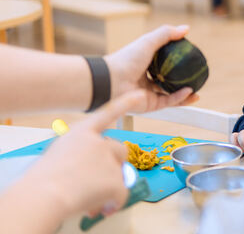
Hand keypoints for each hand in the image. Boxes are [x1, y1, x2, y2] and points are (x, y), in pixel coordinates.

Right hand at [20, 90, 146, 220]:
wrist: (43, 195)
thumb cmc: (42, 180)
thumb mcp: (59, 155)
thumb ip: (79, 154)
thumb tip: (90, 172)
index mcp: (81, 133)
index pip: (108, 113)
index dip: (126, 103)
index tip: (141, 94)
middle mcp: (99, 141)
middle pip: (119, 150)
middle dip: (113, 165)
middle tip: (96, 180)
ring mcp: (109, 159)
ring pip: (120, 174)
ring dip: (110, 185)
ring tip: (88, 197)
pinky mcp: (116, 179)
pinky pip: (122, 194)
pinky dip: (114, 203)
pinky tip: (101, 208)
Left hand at [104, 25, 199, 112]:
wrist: (111, 81)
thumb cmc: (126, 59)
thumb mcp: (148, 41)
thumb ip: (167, 34)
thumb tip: (186, 28)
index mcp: (145, 63)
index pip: (164, 62)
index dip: (176, 61)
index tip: (189, 60)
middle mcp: (146, 78)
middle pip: (168, 80)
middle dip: (183, 80)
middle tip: (195, 77)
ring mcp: (148, 92)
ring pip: (171, 94)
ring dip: (185, 92)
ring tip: (197, 88)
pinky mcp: (149, 104)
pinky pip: (168, 101)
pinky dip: (180, 98)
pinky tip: (189, 92)